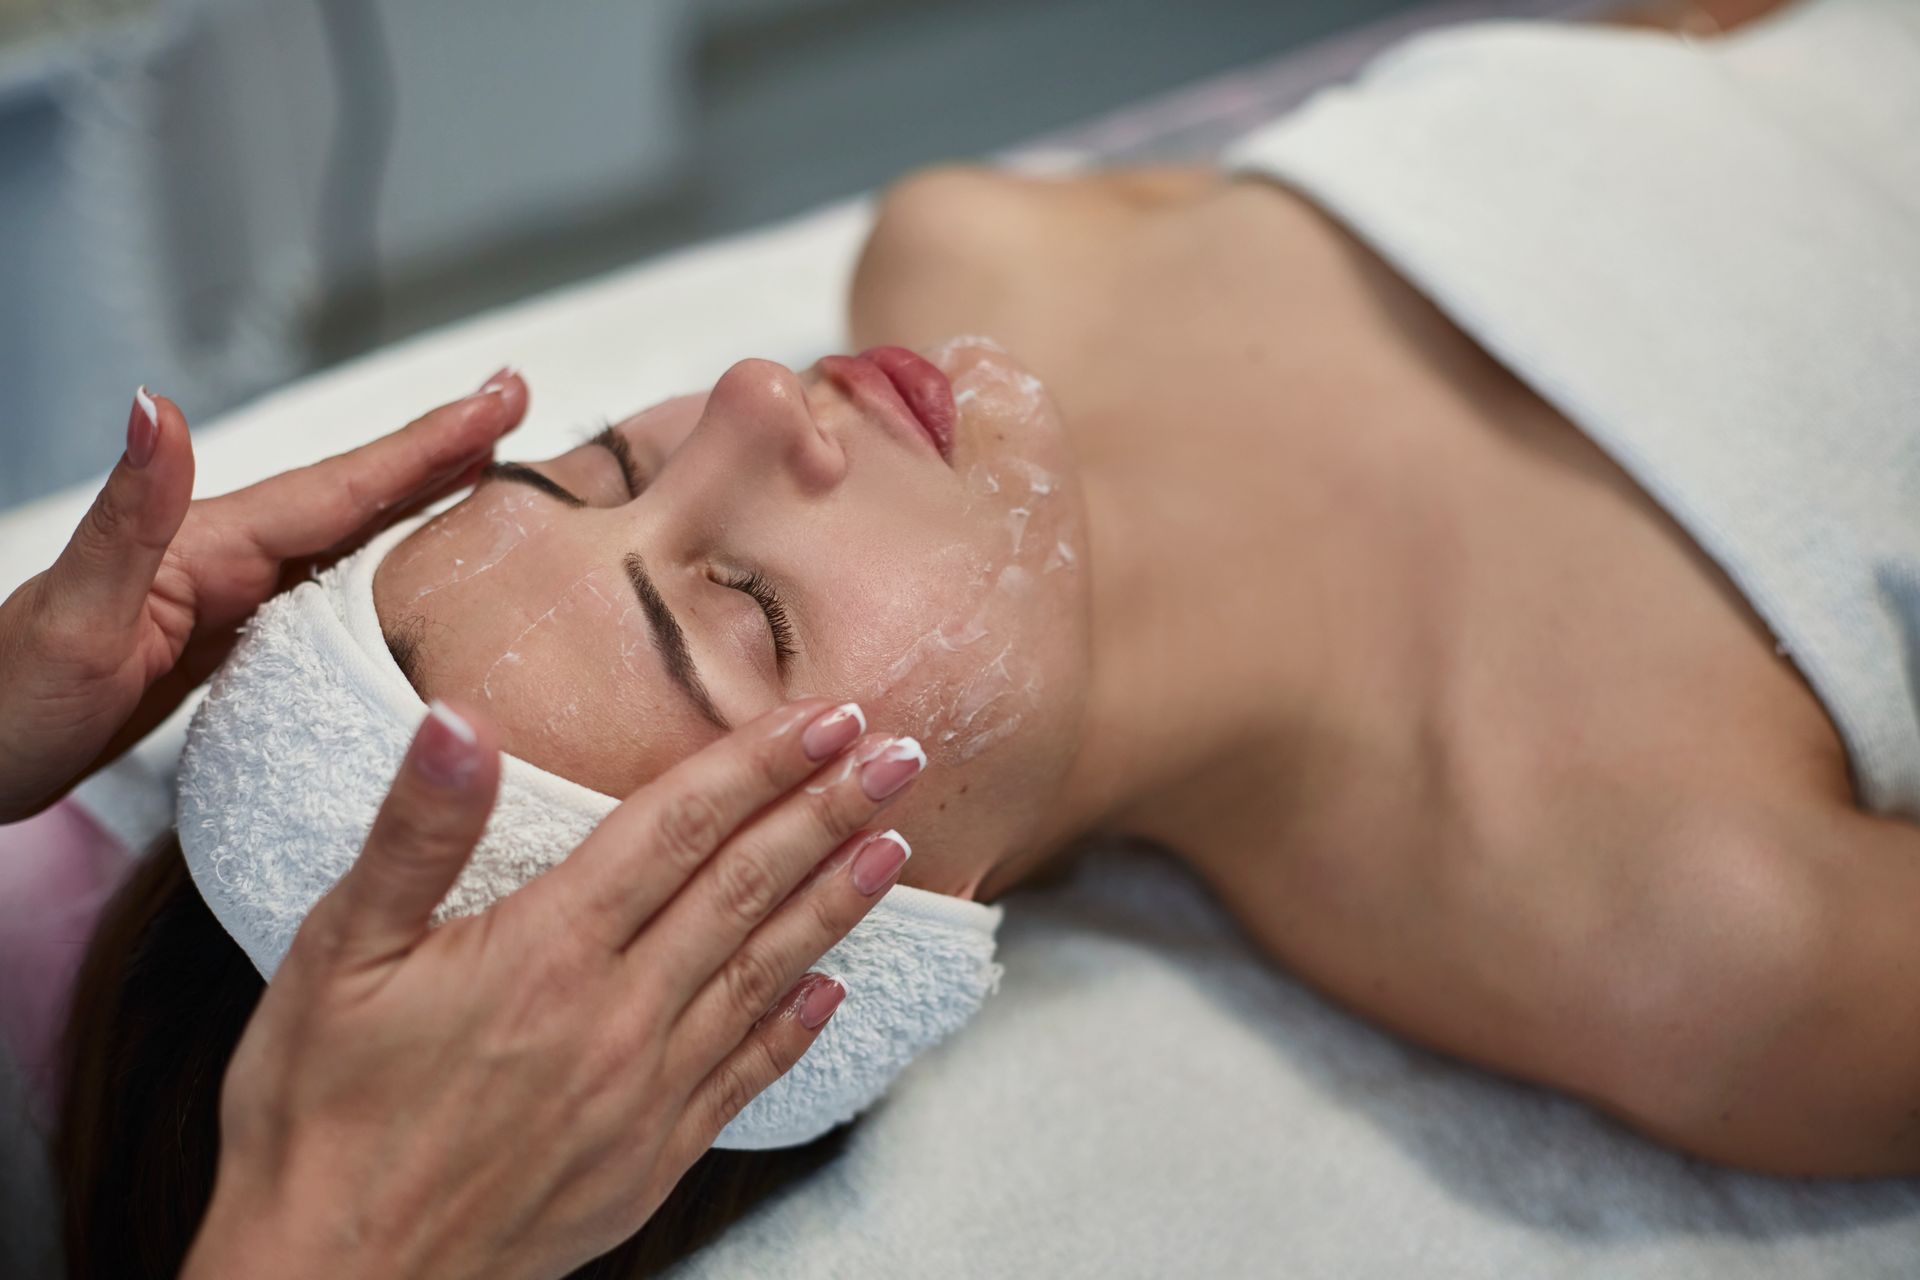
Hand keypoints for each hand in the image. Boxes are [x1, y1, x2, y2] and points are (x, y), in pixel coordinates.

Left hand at [0, 374, 525, 822]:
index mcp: (209, 546)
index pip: (341, 487)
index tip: (501, 398)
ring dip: (422, 501)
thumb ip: (127, 515)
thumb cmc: (6, 705)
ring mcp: (230, 599)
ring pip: (351, 541)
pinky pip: (329, 596)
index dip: (426, 445)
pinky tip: (408, 578)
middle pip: (358, 496)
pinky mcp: (229, 644)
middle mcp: (227, 559)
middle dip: (442, 450)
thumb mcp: (72, 616)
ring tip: (492, 474)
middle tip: (520, 406)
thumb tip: (155, 404)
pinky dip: (382, 570)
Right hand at [182, 696, 918, 1279]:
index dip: (760, 762)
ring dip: (836, 902)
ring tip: (896, 845)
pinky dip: (796, 1025)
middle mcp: (617, 1013)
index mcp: (546, 949)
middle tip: (904, 755)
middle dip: (830, 810)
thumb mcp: (335, 955)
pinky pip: (745, 1075)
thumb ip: (416, 833)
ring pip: (765, 972)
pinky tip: (832, 989)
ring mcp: (644, 1091)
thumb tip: (459, 720)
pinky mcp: (650, 1157)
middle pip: (745, 887)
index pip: (680, 827)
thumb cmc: (317, 1114)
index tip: (830, 714)